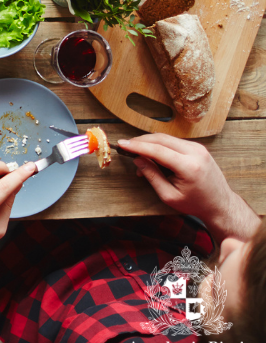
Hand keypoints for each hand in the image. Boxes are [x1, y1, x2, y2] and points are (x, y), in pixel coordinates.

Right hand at [118, 134, 259, 241]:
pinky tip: (152, 155)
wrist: (221, 204)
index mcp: (189, 166)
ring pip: (167, 138)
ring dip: (150, 143)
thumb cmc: (196, 203)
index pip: (157, 150)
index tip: (122, 144)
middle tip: (126, 146)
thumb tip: (137, 160)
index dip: (137, 146)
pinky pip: (174, 141)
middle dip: (141, 141)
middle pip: (161, 139)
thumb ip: (152, 176)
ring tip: (138, 155)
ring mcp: (199, 148)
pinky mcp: (198, 148)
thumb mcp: (169, 195)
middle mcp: (196, 153)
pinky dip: (161, 145)